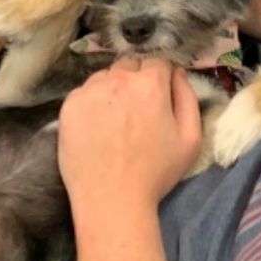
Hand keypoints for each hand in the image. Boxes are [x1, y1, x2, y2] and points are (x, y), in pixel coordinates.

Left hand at [58, 59, 202, 216]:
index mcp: (151, 84)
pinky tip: (99, 127)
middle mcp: (118, 79)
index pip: (159, 62)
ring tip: (117, 119)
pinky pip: (85, 92)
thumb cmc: (156, 172)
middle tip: (139, 109)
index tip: (161, 96)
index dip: (162, 77)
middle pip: (130, 64)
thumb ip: (188, 97)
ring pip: (105, 77)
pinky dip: (93, 103)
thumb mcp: (191, 138)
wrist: (111, 198)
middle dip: (137, 79)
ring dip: (114, 88)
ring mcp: (89, 91)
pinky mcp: (69, 105)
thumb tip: (178, 73)